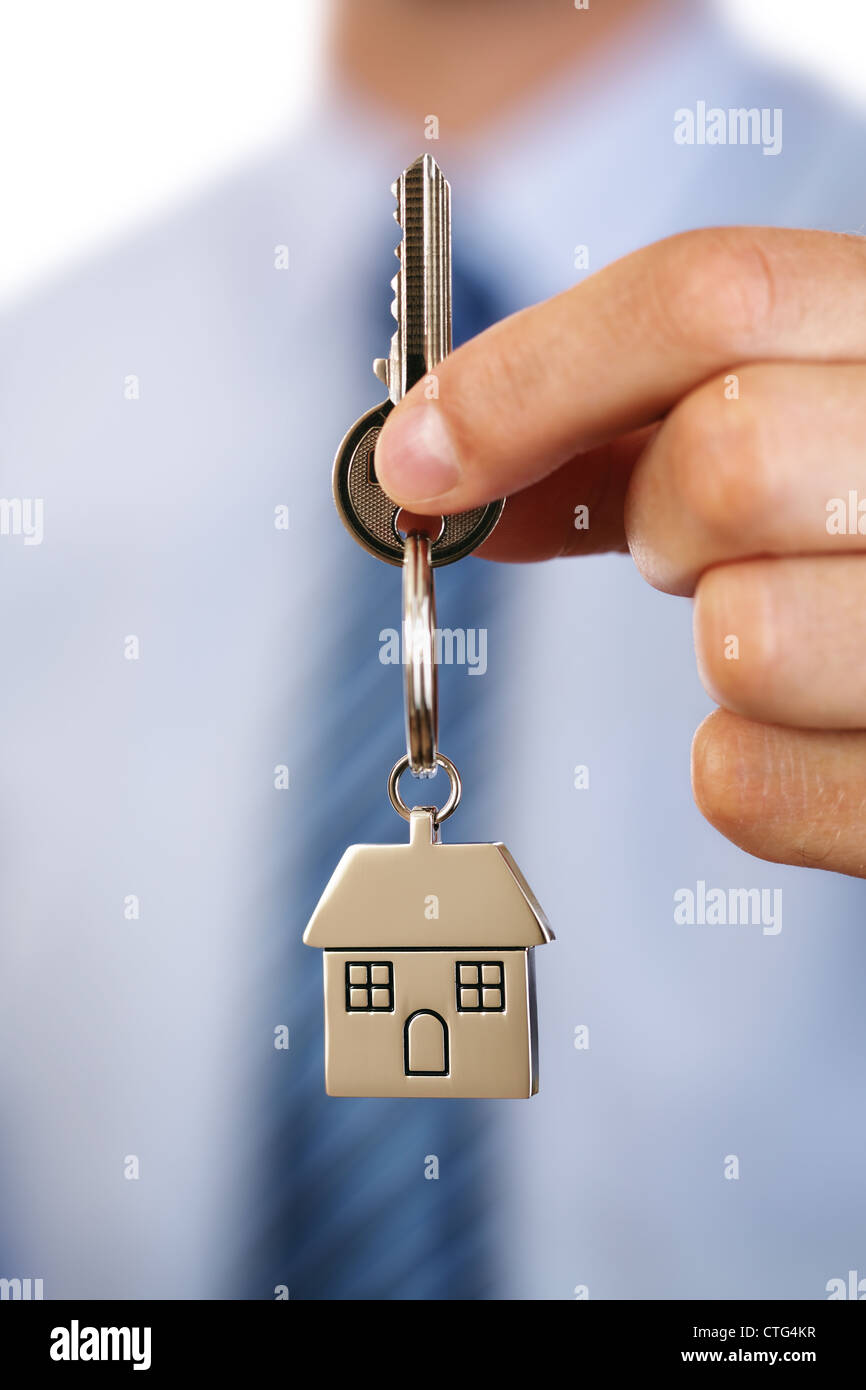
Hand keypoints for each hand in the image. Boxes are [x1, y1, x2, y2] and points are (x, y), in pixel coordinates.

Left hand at [375, 227, 865, 877]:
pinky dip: (744, 765)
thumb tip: (435, 465)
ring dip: (719, 642)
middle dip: (659, 522)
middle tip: (697, 545)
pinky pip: (744, 782)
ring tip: (791, 622)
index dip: (530, 377)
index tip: (421, 460)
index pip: (710, 297)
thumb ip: (619, 428)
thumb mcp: (778, 418)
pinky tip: (812, 726)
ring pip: (740, 638)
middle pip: (719, 464)